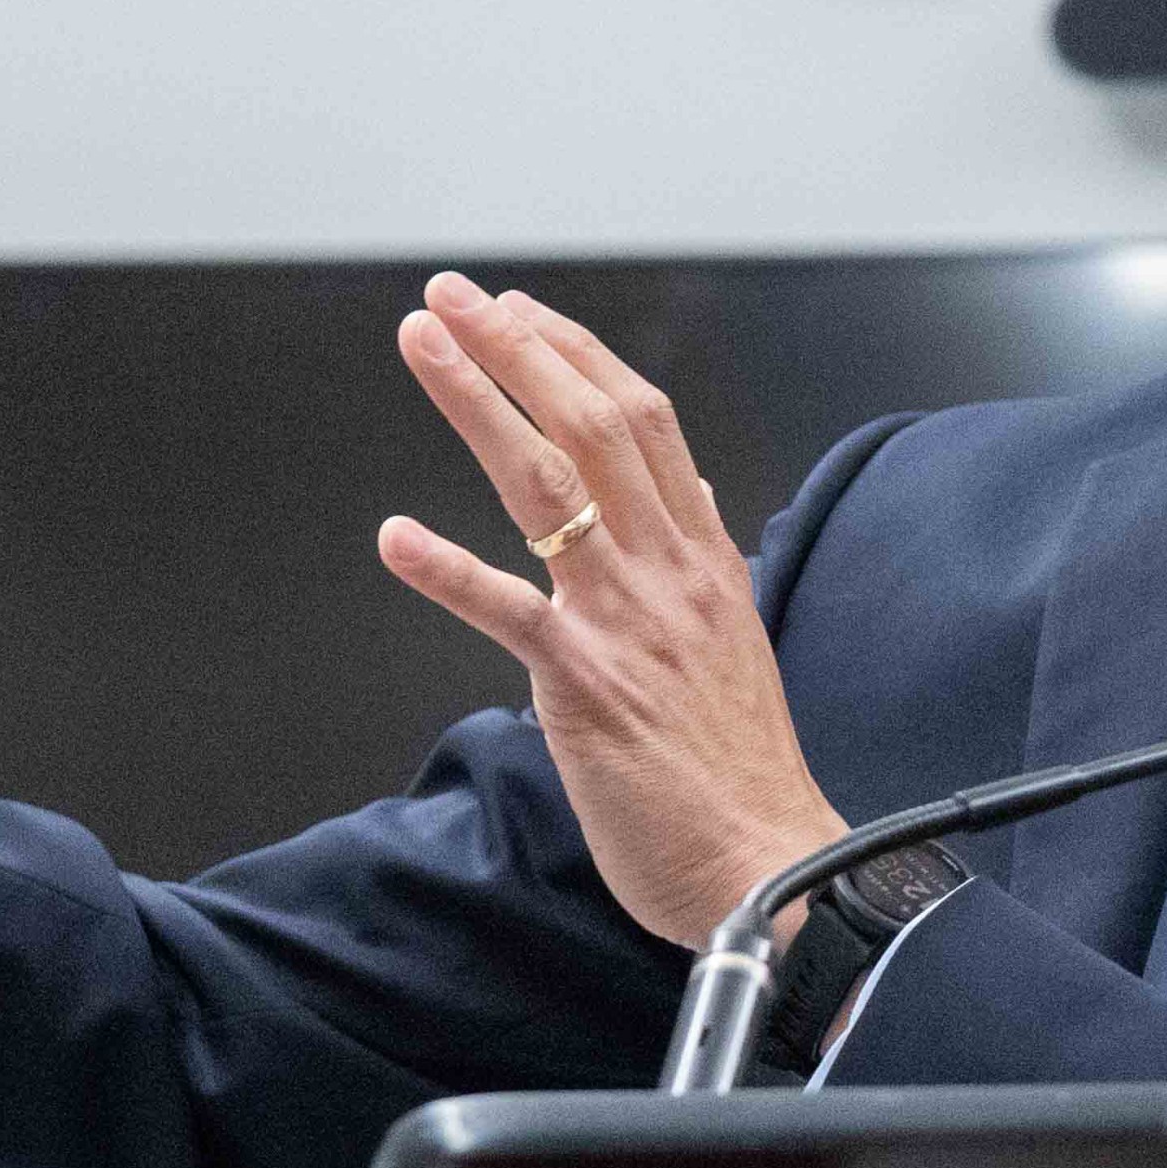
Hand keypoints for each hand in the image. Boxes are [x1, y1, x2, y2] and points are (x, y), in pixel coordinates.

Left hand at [377, 274, 846, 950]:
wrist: (772, 869)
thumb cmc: (742, 779)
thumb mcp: (737, 648)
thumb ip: (706, 571)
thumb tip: (695, 504)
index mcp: (705, 562)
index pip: (645, 422)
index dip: (578, 357)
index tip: (523, 314)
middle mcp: (670, 573)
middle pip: (596, 423)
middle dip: (520, 349)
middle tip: (455, 298)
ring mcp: (628, 621)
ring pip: (550, 483)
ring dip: (479, 402)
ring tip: (424, 345)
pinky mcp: (586, 684)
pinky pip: (507, 611)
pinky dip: (446, 570)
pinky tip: (394, 537)